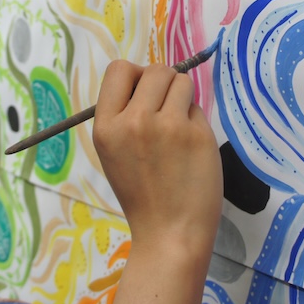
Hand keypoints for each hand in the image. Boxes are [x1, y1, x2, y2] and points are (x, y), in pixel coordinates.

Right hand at [92, 61, 222, 303]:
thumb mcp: (114, 153)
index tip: (144, 94)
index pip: (119, 69)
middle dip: (164, 84)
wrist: (170, 234)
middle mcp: (134, 121)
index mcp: (106, 126)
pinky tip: (190, 148)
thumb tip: (151, 81)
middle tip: (166, 112)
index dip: (135, 76)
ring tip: (178, 129)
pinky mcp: (196, 135)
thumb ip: (125, 116)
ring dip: (182, 99)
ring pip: (181, 82)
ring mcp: (167, 126)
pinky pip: (198, 108)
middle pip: (155, 70)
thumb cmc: (143, 195)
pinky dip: (196, 121)